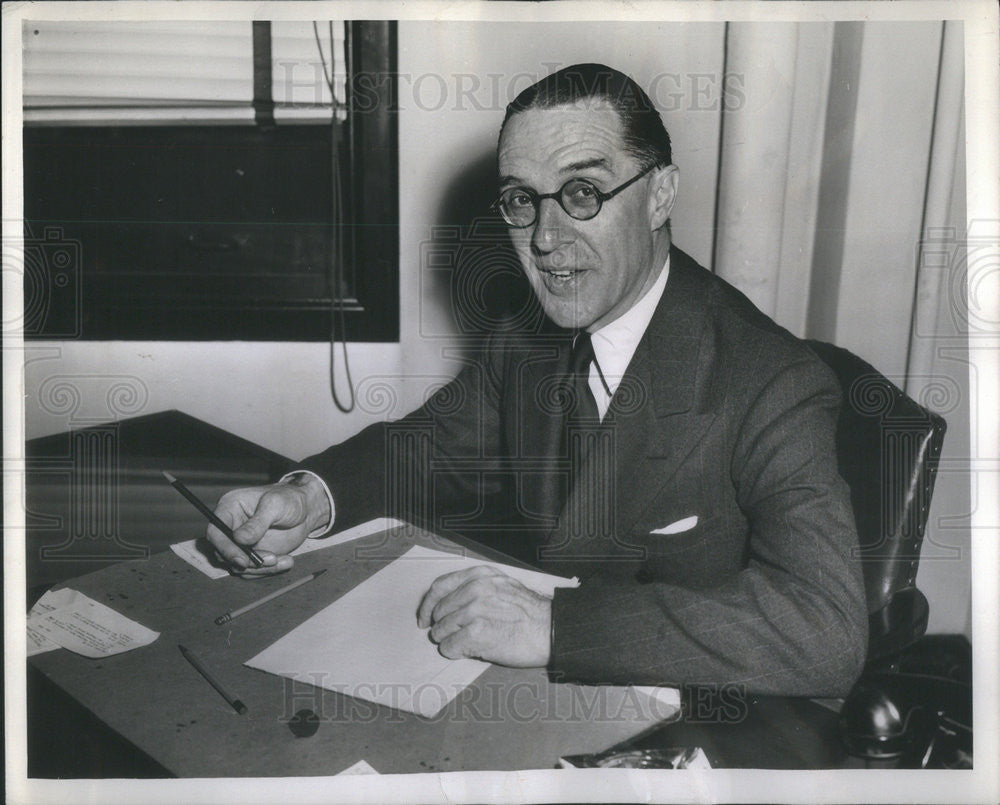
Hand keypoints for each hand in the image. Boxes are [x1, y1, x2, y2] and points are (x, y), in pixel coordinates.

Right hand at [206, 477, 329, 576]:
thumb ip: (258, 522)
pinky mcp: (253, 555)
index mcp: (230, 509)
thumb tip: (239, 539)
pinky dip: (269, 570)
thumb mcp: (275, 505)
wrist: (306, 510)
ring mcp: (241, 544)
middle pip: (223, 554)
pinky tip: (287, 562)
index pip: (215, 532)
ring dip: (260, 568)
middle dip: (246, 562)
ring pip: (239, 566)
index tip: (242, 561)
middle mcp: (231, 528)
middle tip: (271, 560)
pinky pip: (253, 571)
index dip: (225, 549)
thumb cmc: (289, 499)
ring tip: (283, 560)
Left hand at [416, 566, 551, 666]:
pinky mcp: (476, 633)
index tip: (424, 618)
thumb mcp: (501, 585)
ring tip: (467, 643)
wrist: (550, 629)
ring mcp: (475, 610)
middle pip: (438, 612)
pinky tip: (469, 650)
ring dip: (449, 641)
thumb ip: (475, 588)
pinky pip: (449, 647)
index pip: (439, 587)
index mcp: (479, 576)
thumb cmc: (529, 613)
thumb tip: (448, 603)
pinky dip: (455, 652)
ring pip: (441, 631)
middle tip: (452, 636)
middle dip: (441, 627)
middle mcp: (475, 589)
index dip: (427, 605)